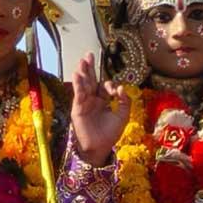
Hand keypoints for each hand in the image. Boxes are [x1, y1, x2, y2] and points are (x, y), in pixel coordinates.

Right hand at [71, 52, 130, 166]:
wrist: (100, 148)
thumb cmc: (111, 134)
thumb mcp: (123, 116)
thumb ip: (125, 101)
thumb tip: (122, 87)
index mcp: (102, 100)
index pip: (104, 86)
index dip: (109, 84)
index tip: (114, 90)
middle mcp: (92, 100)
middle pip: (90, 80)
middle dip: (89, 68)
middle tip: (88, 55)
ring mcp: (84, 103)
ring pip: (83, 85)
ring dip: (82, 72)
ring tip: (82, 60)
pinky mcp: (78, 108)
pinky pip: (78, 94)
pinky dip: (78, 85)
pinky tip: (78, 75)